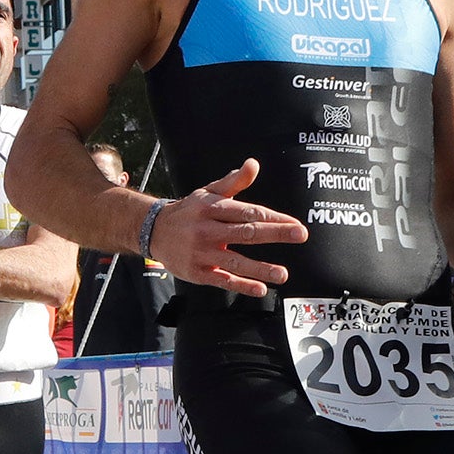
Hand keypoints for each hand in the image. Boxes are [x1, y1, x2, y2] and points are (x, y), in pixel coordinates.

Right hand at [149, 158, 306, 296]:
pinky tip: (260, 289)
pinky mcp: (198, 273)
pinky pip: (223, 280)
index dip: (273, 218)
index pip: (247, 212)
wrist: (153, 230)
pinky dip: (242, 285)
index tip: (294, 223)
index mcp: (212, 208)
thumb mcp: (208, 192)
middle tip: (300, 235)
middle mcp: (207, 230)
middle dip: (275, 234)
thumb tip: (254, 165)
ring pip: (236, 261)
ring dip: (261, 268)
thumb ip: (233, 181)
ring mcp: (202, 253)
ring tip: (283, 274)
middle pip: (245, 233)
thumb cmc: (189, 211)